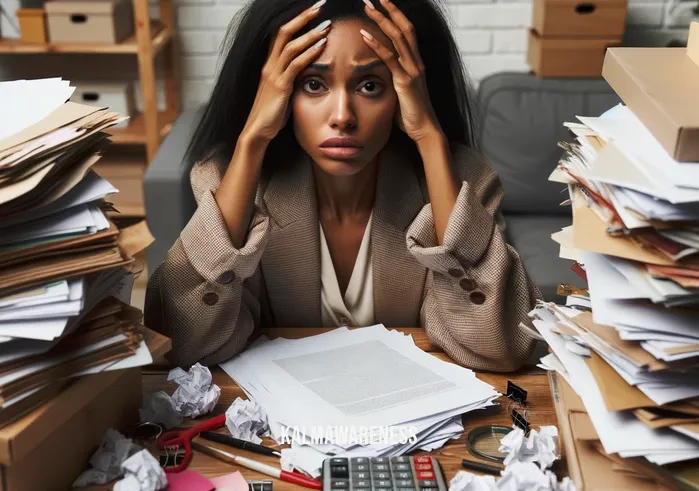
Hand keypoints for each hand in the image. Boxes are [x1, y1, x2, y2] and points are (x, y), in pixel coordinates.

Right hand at [241, 1, 330, 143]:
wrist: (258, 132)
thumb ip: (292, 78)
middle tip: (320, 5)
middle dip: (303, 17)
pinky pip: (295, 65)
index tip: (312, 9)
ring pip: (290, 46)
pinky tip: (322, 46)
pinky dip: (309, 54)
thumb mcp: (283, 92)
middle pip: (284, 31)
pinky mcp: (280, 87)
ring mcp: (273, 75)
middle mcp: (269, 65)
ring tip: (327, 24)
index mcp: (269, 64)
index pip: (281, 33)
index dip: (296, 19)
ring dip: (310, 33)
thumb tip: (308, 72)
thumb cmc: (272, 114)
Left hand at [360, 0, 442, 142]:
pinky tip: (365, 35)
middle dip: (388, 10)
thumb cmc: (411, 115)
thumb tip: (378, 75)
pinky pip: (390, 58)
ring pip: (398, 37)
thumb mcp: (400, 92)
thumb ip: (392, 79)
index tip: (382, 3)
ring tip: (367, 7)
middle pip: (404, 27)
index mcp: (416, 63)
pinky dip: (377, 45)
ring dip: (381, 20)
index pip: (407, 32)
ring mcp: (412, 71)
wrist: (425, 130)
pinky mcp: (405, 82)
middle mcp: (416, 63)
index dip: (396, 15)